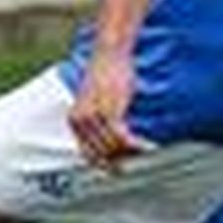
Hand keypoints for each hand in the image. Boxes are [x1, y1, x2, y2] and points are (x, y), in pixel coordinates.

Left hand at [68, 47, 148, 168]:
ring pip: (115, 149)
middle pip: (102, 154)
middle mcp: (81, 121)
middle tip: (136, 159)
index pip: (87, 154)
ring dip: (132, 153)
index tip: (117, 169)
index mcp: (74, 119)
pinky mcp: (110, 112)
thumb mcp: (94, 100)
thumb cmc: (105, 74)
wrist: (109, 52)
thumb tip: (111, 143)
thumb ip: (97, 121)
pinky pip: (124, 139)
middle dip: (121, 160)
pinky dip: (137, 146)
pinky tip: (148, 146)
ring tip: (144, 150)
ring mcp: (94, 118)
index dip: (103, 164)